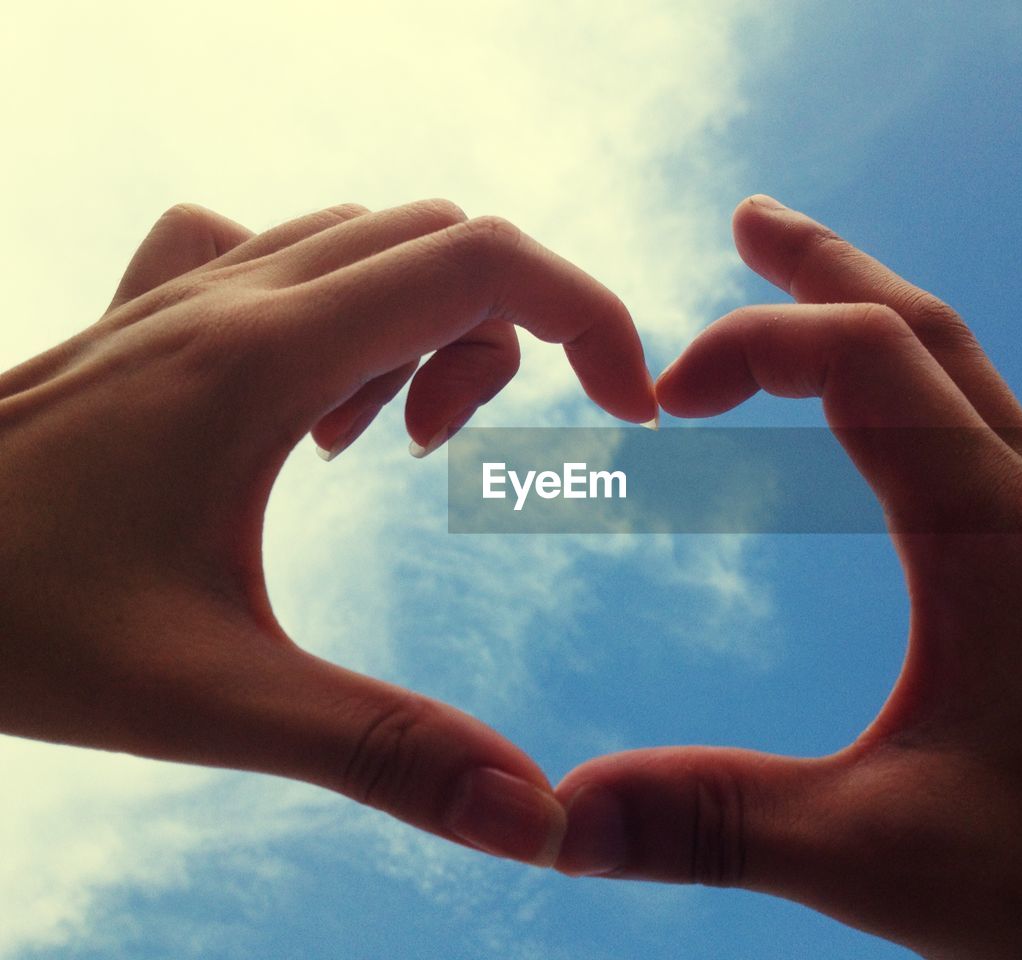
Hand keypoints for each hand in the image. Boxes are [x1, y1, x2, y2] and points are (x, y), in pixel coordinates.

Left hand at [0, 200, 655, 866]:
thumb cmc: (4, 621)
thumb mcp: (209, 699)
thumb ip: (384, 753)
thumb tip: (532, 817)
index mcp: (266, 357)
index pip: (487, 262)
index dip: (592, 317)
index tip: (629, 410)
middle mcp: (233, 293)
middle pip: (446, 240)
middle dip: (514, 334)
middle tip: (461, 461)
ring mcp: (185, 293)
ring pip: (371, 242)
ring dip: (424, 327)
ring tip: (375, 447)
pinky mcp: (153, 316)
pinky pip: (285, 255)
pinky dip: (344, 309)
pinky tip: (305, 413)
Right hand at [553, 197, 1021, 956]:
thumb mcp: (891, 855)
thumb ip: (720, 823)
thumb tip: (564, 817)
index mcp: (993, 531)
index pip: (863, 357)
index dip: (752, 343)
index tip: (662, 399)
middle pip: (927, 329)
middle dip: (827, 266)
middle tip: (751, 220)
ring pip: (973, 379)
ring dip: (881, 320)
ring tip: (813, 299)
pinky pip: (995, 442)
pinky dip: (926, 397)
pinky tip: (907, 449)